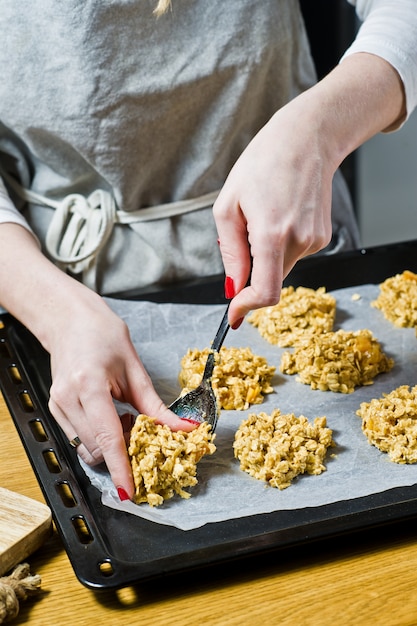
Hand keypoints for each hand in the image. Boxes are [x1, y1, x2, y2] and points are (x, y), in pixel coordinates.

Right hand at [46, 292, 194, 499]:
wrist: (69, 320)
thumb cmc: (102, 334)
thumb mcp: (135, 368)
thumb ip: (155, 405)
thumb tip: (182, 429)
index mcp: (89, 385)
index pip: (107, 437)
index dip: (120, 468)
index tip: (130, 491)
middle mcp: (68, 399)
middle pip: (97, 448)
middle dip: (123, 452)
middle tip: (143, 433)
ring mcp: (58, 405)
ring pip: (86, 447)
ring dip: (111, 445)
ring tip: (125, 418)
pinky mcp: (55, 409)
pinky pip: (79, 437)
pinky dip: (99, 437)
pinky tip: (110, 417)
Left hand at [213, 96, 333, 325]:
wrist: (307, 139)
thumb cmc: (262, 164)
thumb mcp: (228, 206)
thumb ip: (231, 252)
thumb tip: (233, 288)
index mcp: (272, 234)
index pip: (265, 292)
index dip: (246, 308)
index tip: (233, 314)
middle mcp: (299, 241)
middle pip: (269, 280)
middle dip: (251, 272)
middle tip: (242, 235)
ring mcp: (315, 241)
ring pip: (280, 268)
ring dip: (265, 256)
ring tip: (263, 215)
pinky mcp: (322, 237)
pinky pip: (293, 254)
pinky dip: (279, 246)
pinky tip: (279, 214)